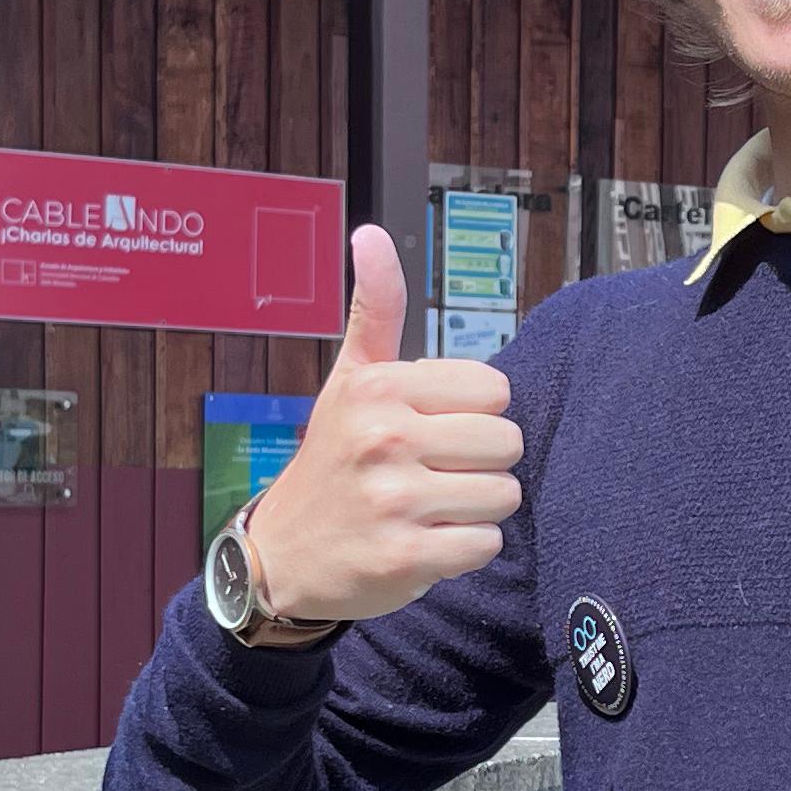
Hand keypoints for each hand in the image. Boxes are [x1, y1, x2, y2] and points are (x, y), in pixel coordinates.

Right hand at [243, 226, 523, 623]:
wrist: (283, 555)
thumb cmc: (333, 459)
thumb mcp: (349, 380)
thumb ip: (376, 309)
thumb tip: (371, 232)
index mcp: (378, 388)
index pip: (495, 390)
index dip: (474, 415)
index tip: (433, 431)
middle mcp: (384, 438)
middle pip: (508, 443)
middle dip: (481, 464)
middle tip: (434, 475)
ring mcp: (393, 500)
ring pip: (504, 495)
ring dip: (477, 508)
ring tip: (430, 508)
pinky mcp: (404, 558)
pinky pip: (486, 544)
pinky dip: (465, 549)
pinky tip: (426, 542)